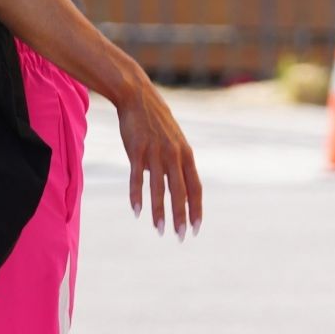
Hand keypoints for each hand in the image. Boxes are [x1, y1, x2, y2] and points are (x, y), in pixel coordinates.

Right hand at [117, 71, 202, 239]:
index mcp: (185, 155)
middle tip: (182, 237)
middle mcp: (174, 155)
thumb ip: (175, 162)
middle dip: (181, 216)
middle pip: (180, 192)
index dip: (196, 209)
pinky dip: (137, 196)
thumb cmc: (155, 121)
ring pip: (160, 188)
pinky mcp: (137, 151)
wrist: (137, 96)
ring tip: (159, 230)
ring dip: (160, 212)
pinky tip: (137, 212)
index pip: (195, 188)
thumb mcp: (172, 140)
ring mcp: (155, 153)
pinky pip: (137, 178)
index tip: (197, 228)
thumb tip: (173, 185)